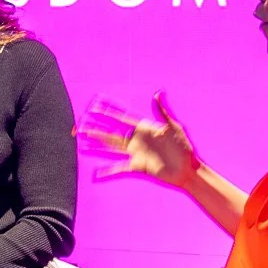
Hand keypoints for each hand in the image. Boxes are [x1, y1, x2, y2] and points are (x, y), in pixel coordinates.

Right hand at [77, 91, 197, 188]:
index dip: (108, 111)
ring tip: (82, 143)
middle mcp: (136, 140)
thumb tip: (158, 92)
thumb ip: (163, 110)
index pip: (121, 118)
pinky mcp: (136, 167)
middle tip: (80, 123)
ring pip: (110, 148)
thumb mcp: (173, 126)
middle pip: (111, 133)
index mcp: (143, 128)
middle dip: (95, 128)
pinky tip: (96, 174)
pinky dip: (107, 172)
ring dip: (96, 146)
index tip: (95, 104)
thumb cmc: (184, 146)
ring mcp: (135, 154)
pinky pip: (118, 169)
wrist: (187, 169)